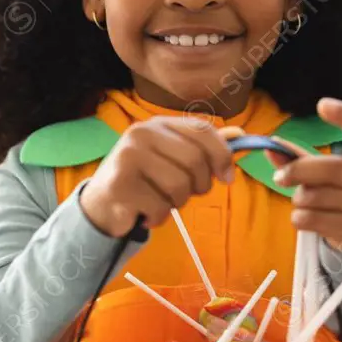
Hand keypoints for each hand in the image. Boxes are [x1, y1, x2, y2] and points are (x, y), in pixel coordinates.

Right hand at [79, 117, 237, 237]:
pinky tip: (146, 213)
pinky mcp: (119, 185)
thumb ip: (204, 147)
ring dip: (176, 203)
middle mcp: (141, 134)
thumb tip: (241, 133)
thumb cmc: (145, 181)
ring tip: (161, 201)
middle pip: (194, 161)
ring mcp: (127, 158)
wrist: (101, 204)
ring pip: (178, 186)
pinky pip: (160, 207)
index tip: (228, 177)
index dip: (222, 155)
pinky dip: (159, 217)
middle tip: (186, 195)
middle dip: (199, 186)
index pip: (202, 130)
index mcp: (158, 124)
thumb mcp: (174, 158)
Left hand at [265, 98, 341, 249]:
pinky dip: (299, 218)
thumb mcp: (328, 168)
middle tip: (280, 177)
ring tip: (304, 199)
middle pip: (330, 169)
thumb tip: (271, 145)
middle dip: (297, 172)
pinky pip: (313, 220)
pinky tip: (305, 216)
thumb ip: (299, 157)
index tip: (322, 105)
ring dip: (299, 199)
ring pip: (317, 197)